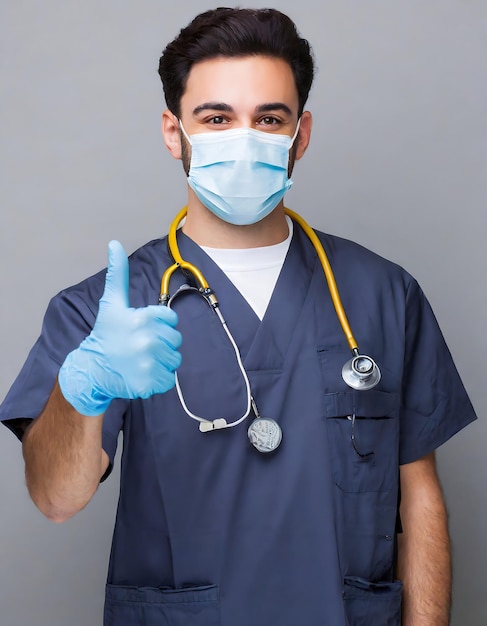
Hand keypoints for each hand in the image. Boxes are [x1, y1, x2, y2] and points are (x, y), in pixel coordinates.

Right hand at [58, 241, 181, 415]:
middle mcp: (148, 339)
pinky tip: (143, 373)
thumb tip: (114, 243)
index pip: (171, 320)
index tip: (142, 329)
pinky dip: (159, 379)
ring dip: (161, 361)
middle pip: (175, 340)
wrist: (92, 369)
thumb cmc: (106, 334)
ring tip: (141, 359)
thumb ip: (118, 274)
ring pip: (174, 359)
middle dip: (161, 343)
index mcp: (144, 318)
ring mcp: (149, 362)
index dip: (159, 324)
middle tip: (140, 346)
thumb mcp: (111, 303)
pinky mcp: (150, 382)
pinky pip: (169, 378)